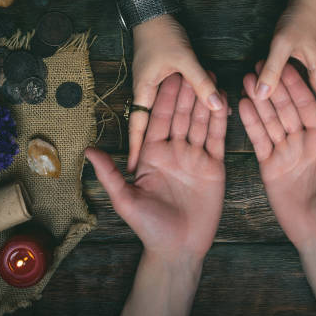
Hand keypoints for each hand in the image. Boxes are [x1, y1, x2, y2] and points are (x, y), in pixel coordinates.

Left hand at [86, 73, 227, 259]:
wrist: (179, 248)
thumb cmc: (149, 227)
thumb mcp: (126, 200)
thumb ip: (110, 174)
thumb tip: (89, 151)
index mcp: (153, 155)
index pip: (159, 120)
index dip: (165, 98)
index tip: (170, 75)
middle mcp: (174, 152)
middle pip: (182, 116)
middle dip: (188, 92)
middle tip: (195, 66)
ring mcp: (195, 157)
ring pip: (201, 123)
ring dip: (206, 101)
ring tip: (214, 77)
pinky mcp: (214, 166)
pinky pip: (218, 139)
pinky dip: (222, 121)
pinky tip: (226, 103)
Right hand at [128, 15, 222, 171]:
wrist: (155, 10)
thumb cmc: (162, 33)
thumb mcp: (184, 59)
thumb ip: (201, 83)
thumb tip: (218, 106)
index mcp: (144, 92)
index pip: (138, 128)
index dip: (136, 150)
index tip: (134, 170)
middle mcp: (149, 93)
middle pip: (155, 126)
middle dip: (159, 147)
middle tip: (166, 168)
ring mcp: (158, 88)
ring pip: (173, 114)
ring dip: (184, 126)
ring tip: (191, 150)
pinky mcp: (169, 81)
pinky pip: (183, 101)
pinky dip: (196, 107)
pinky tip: (210, 114)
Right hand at [239, 63, 315, 250]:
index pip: (309, 106)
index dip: (298, 86)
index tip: (287, 65)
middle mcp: (304, 140)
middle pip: (287, 108)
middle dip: (275, 86)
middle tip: (262, 63)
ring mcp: (286, 151)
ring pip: (270, 120)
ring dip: (260, 99)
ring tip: (249, 79)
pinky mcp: (270, 164)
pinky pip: (259, 139)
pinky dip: (251, 122)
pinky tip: (242, 104)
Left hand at [256, 0, 315, 151]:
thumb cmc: (299, 18)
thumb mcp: (282, 43)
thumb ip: (272, 69)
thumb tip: (261, 94)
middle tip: (313, 152)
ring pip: (309, 99)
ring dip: (301, 114)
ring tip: (296, 135)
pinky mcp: (311, 67)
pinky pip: (301, 89)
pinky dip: (291, 98)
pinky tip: (280, 107)